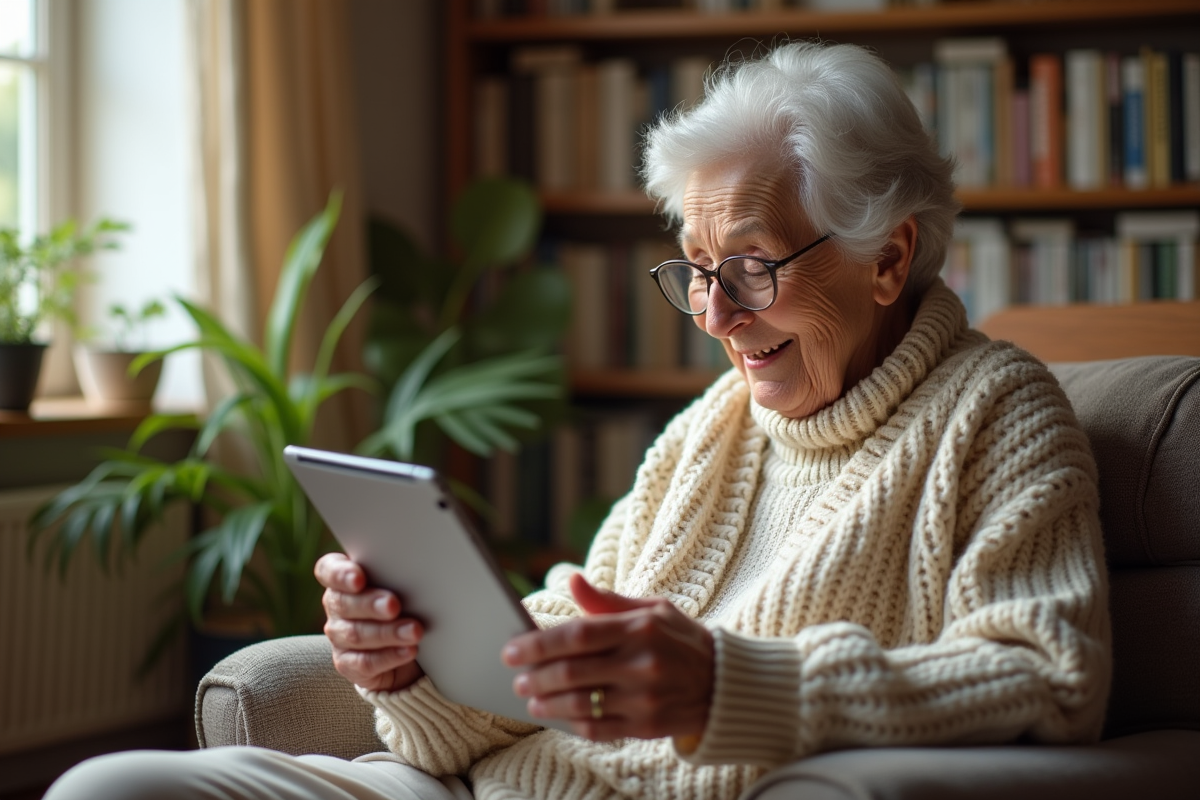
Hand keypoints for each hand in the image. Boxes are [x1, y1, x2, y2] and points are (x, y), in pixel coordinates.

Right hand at [314, 552, 423, 692]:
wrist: (407, 644)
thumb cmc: (405, 601)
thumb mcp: (402, 584)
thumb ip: (398, 575)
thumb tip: (417, 569)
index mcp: (343, 578)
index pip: (328, 570)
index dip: (340, 574)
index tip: (359, 578)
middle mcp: (336, 605)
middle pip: (343, 603)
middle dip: (370, 604)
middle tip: (394, 605)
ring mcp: (338, 635)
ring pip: (356, 634)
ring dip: (387, 632)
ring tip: (415, 631)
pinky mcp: (347, 663)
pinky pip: (364, 662)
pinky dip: (389, 656)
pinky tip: (409, 651)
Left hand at [503, 573, 713, 741]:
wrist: (725, 684)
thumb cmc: (681, 640)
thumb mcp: (653, 609)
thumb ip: (607, 601)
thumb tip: (572, 581)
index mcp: (639, 628)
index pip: (577, 635)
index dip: (538, 643)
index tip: (512, 649)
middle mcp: (641, 663)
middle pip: (571, 671)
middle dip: (535, 676)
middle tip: (517, 677)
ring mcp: (643, 698)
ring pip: (579, 704)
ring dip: (547, 703)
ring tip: (531, 699)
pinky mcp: (645, 727)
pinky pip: (598, 728)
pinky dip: (573, 723)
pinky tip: (560, 716)